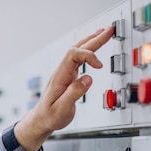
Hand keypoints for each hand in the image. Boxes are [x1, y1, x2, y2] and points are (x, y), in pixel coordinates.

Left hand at [14, 26, 114, 150]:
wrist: (41, 120)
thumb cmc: (49, 116)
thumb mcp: (61, 109)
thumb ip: (74, 93)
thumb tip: (88, 78)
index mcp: (59, 77)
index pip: (73, 55)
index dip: (88, 56)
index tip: (99, 66)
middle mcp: (62, 72)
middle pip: (77, 48)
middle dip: (94, 39)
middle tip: (109, 30)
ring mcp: (65, 73)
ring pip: (79, 51)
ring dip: (92, 41)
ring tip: (105, 32)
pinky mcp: (69, 76)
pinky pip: (79, 58)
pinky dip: (89, 50)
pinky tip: (94, 46)